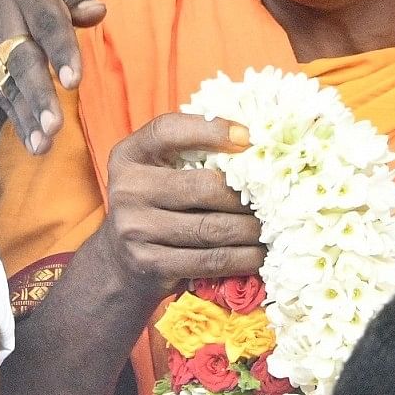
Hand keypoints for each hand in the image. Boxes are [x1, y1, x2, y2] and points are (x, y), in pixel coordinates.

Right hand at [0, 0, 101, 152]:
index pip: (45, 21)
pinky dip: (15, 117)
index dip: (60, 51)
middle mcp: (1, 15)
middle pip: (20, 57)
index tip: (74, 81)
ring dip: (25, 114)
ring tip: (44, 144)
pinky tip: (33, 142)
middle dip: (38, 93)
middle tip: (55, 125)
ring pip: (6, 80)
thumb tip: (97, 13)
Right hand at [91, 113, 263, 305]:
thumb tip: (254, 142)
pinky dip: (242, 258)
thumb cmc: (155, 206)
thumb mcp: (158, 172)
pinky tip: (259, 254)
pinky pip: (209, 260)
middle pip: (202, 186)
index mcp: (129, 156)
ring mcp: (135, 229)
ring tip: (272, 227)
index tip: (249, 137)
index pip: (167, 131)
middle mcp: (127, 189)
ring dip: (251, 230)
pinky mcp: (150, 263)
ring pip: (211, 228)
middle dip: (246, 195)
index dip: (210, 130)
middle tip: (275, 199)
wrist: (120, 263)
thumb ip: (190, 153)